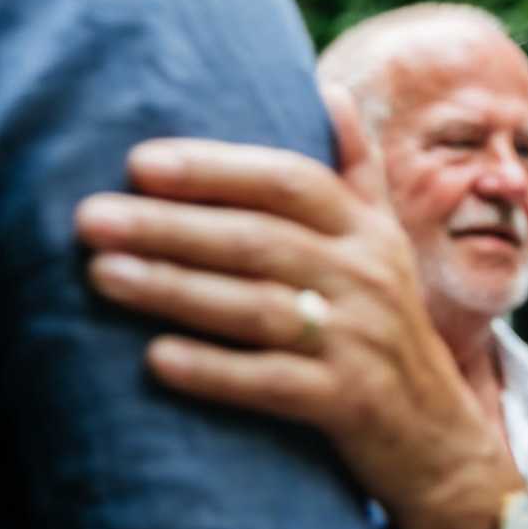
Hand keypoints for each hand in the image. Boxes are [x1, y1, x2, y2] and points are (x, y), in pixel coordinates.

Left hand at [74, 87, 523, 528]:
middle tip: (89, 217)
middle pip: (259, 240)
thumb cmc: (389, 327)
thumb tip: (329, 89)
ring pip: (257, 307)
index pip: (290, 181)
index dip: (216, 168)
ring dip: (175, 290)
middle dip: (170, 226)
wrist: (438, 438)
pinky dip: (214, 370)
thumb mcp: (386, 244)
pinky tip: (156, 359)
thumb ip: (355, 171)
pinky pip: (272, 383)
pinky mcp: (347, 403)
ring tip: (102, 274)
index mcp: (367, 232)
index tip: (139, 162)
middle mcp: (367, 278)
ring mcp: (359, 341)